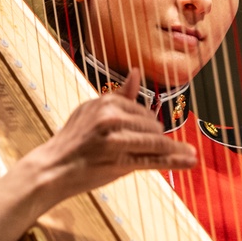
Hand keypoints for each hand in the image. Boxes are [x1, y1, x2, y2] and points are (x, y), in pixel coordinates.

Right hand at [0, 68, 196, 240]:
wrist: (51, 168)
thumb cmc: (74, 141)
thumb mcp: (92, 111)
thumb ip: (119, 95)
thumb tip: (136, 71)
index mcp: (106, 101)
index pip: (142, 111)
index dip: (149, 125)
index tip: (153, 134)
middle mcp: (110, 117)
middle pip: (152, 126)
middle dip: (157, 138)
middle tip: (158, 150)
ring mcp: (114, 139)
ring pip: (155, 143)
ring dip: (174, 150)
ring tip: (189, 155)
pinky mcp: (118, 161)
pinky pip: (153, 160)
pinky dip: (175, 161)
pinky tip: (190, 161)